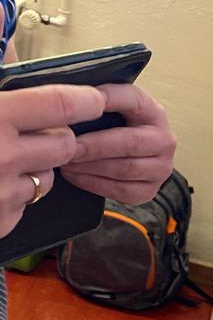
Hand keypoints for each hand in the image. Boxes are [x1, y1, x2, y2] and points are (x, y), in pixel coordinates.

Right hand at [0, 84, 105, 237]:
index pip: (57, 105)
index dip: (83, 100)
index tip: (96, 98)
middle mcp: (2, 156)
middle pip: (63, 144)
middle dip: (58, 135)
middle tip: (38, 128)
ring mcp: (3, 193)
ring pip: (48, 175)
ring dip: (36, 165)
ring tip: (1, 155)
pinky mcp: (2, 221)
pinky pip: (27, 201)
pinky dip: (15, 191)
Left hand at [61, 84, 176, 205]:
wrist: (129, 155)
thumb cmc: (113, 126)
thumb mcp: (112, 107)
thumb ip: (97, 100)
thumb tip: (68, 96)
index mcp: (153, 112)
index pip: (133, 100)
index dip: (108, 100)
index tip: (78, 102)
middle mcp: (164, 140)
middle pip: (130, 143)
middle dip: (94, 146)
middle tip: (66, 146)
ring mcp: (160, 168)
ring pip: (125, 170)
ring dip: (91, 167)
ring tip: (65, 161)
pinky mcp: (150, 190)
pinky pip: (123, 191)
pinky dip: (95, 184)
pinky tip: (75, 176)